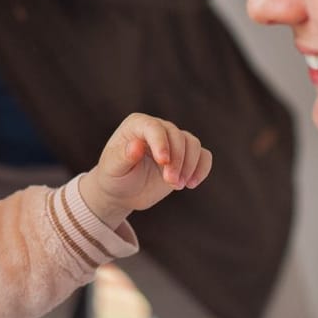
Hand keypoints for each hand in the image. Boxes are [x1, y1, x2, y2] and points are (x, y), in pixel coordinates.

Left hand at [78, 112, 212, 225]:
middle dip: (177, 161)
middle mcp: (158, 128)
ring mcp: (174, 141)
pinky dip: (202, 169)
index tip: (163, 162)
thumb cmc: (114, 177)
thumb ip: (123, 156)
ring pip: (193, 144)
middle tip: (171, 182)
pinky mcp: (186, 156)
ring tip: (177, 186)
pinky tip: (192, 184)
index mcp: (137, 125)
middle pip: (177, 136)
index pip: (154, 127)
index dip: (161, 143)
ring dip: (189, 166)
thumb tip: (136, 145)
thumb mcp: (113, 168)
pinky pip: (204, 156)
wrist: (124, 191)